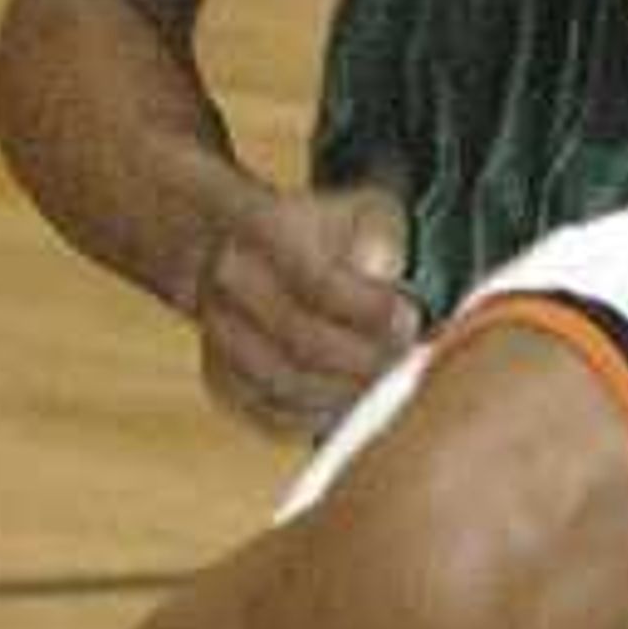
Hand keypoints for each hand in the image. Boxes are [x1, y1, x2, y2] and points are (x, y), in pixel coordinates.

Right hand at [191, 181, 421, 432]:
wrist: (252, 250)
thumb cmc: (326, 233)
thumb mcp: (362, 211)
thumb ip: (379, 235)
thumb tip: (380, 270)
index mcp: (261, 228)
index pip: (316, 283)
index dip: (369, 311)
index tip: (410, 320)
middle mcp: (228, 282)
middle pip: (300, 342)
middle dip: (365, 360)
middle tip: (407, 362)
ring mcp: (217, 332)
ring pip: (283, 385)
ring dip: (345, 394)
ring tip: (388, 386)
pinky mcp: (222, 378)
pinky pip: (270, 413)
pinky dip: (316, 417)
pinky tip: (352, 403)